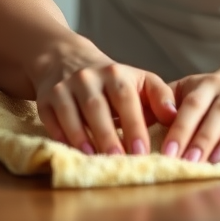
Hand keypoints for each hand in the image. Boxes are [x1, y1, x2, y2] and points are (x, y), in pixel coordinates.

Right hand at [34, 41, 177, 155]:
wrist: (67, 59)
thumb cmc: (112, 79)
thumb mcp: (138, 79)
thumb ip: (160, 95)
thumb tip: (174, 116)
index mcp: (115, 73)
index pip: (126, 98)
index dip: (134, 125)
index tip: (143, 152)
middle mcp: (88, 77)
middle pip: (98, 108)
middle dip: (109, 136)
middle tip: (120, 161)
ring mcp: (64, 87)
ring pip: (72, 113)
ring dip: (83, 138)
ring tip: (95, 160)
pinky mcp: (45, 99)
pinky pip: (51, 119)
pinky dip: (61, 136)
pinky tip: (72, 152)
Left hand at [161, 62, 219, 164]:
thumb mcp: (195, 90)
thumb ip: (169, 103)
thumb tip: (136, 122)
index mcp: (200, 84)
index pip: (183, 103)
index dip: (172, 126)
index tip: (160, 149)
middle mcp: (219, 86)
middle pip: (198, 107)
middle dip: (184, 133)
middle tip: (171, 158)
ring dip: (206, 139)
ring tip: (194, 162)